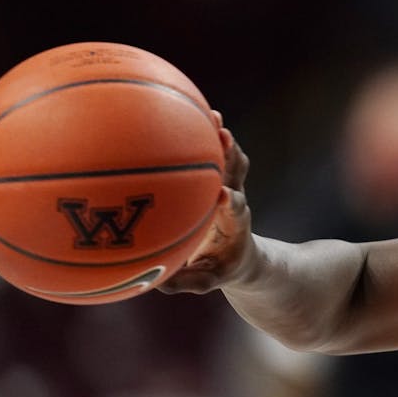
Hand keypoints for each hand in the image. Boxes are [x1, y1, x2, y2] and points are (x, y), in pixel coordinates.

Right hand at [160, 116, 253, 293]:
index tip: (224, 194)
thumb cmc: (217, 268)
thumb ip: (185, 281)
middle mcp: (233, 202)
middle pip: (237, 175)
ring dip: (222, 138)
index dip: (231, 203)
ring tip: (211, 114)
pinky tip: (184, 111)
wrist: (240, 255)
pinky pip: (214, 152)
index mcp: (234, 227)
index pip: (235, 212)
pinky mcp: (221, 177)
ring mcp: (228, 186)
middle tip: (222, 136)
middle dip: (231, 157)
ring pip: (230, 158)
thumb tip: (157, 285)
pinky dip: (206, 134)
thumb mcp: (205, 279)